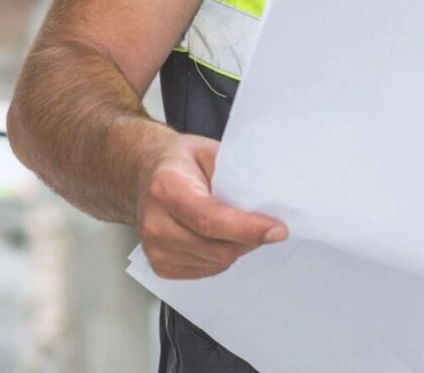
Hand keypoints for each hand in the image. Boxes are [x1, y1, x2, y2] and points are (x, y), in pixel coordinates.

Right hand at [135, 133, 286, 279]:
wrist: (145, 175)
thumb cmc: (180, 163)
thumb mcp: (210, 152)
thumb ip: (236, 174)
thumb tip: (270, 198)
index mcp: (166, 188)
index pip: (210, 219)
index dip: (247, 228)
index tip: (277, 230)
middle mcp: (155, 222)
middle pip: (215, 248)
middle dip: (250, 240)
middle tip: (269, 225)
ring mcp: (154, 248)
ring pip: (215, 263)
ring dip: (238, 249)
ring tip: (240, 226)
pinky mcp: (159, 265)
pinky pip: (205, 271)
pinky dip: (222, 258)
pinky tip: (221, 238)